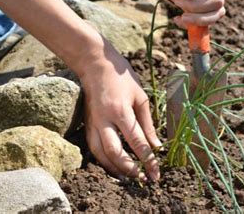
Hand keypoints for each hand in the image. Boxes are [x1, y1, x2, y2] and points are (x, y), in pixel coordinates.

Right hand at [80, 39, 161, 181]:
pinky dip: (103, 161)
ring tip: (128, 178)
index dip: (147, 159)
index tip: (156, 172)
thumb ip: (148, 123)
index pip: (136, 141)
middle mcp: (104, 119)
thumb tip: (156, 145)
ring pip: (100, 153)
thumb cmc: (122, 78)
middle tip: (143, 178)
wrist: (95, 65)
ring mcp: (92, 123)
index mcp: (120, 110)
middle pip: (114, 152)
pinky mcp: (86, 125)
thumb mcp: (140, 97)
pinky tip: (114, 167)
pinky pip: (93, 148)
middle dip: (129, 168)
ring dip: (114, 168)